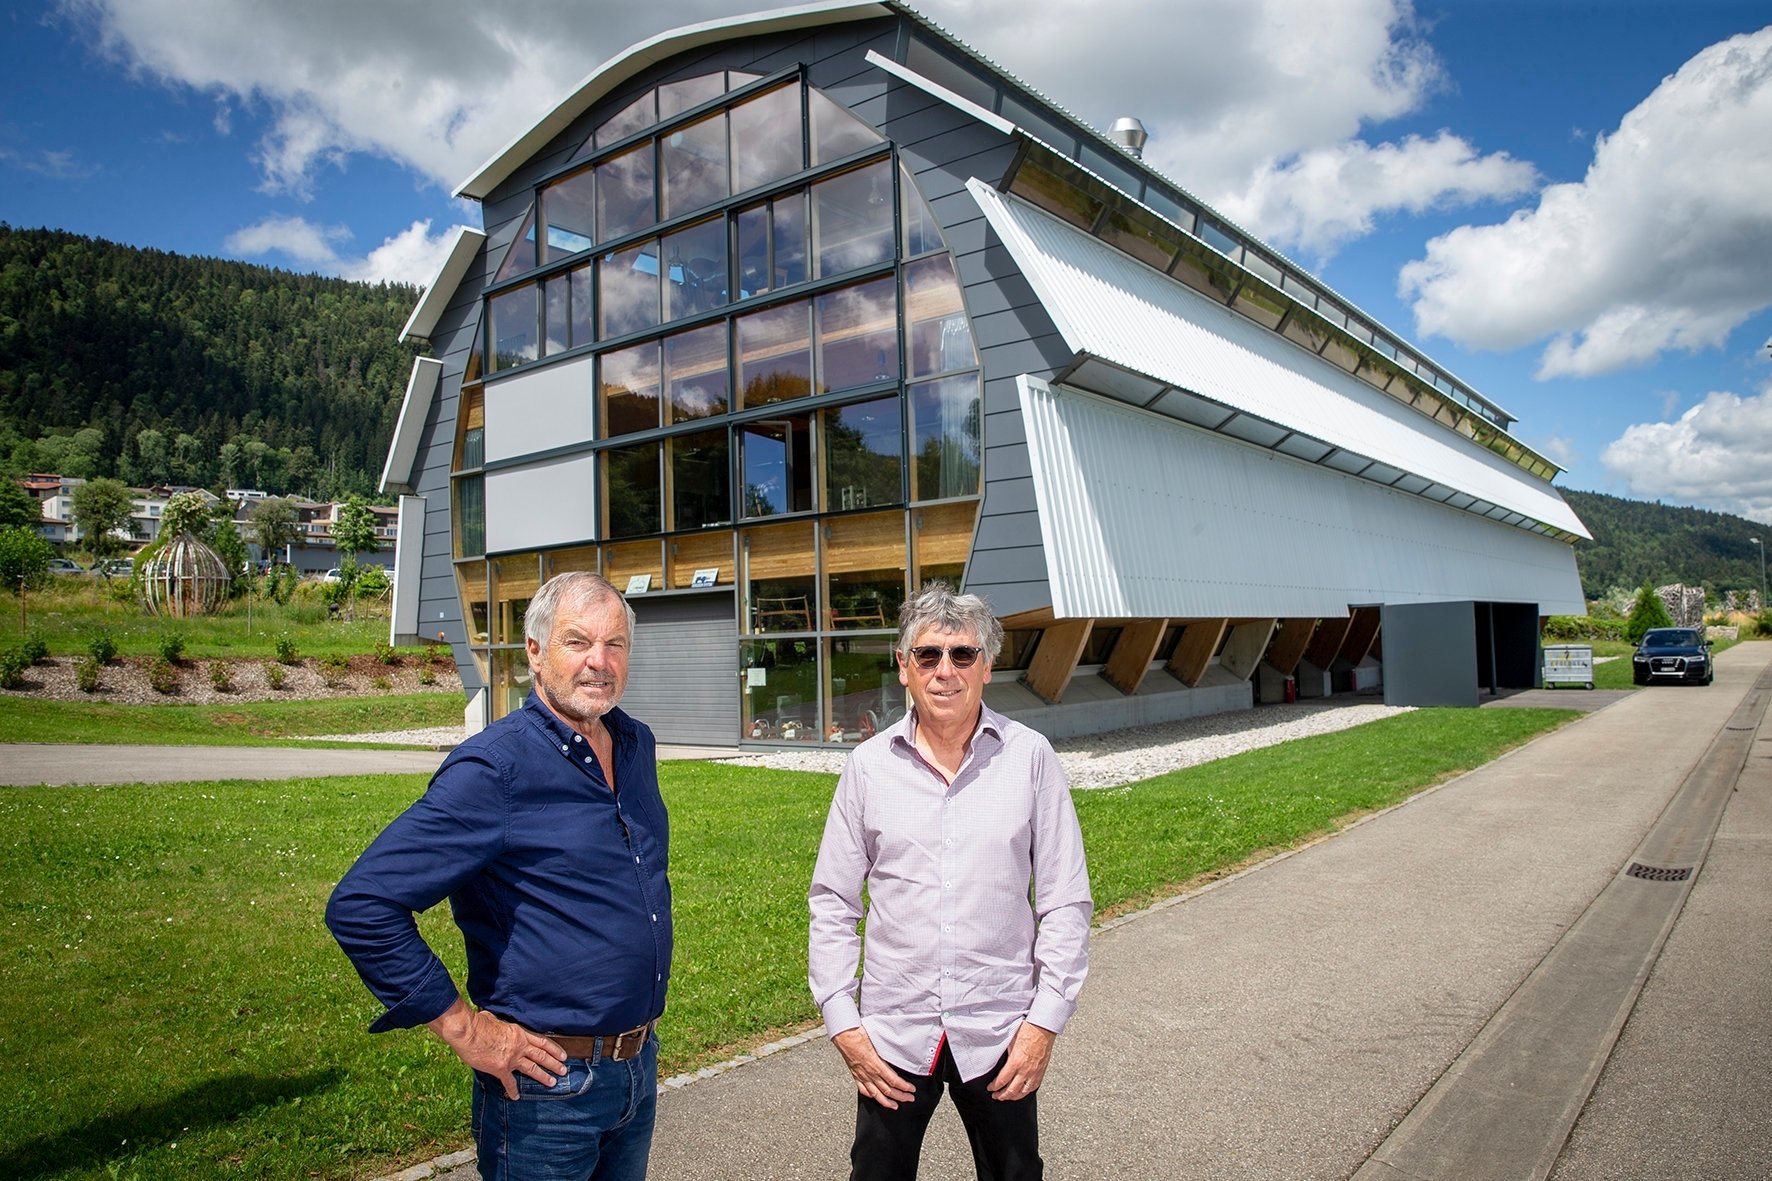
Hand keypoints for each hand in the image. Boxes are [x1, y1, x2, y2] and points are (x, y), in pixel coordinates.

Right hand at [427, 998, 565, 1099]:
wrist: (468, 1032)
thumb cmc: (479, 1022)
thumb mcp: (496, 1019)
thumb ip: (501, 1025)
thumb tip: (495, 1023)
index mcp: (519, 1033)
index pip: (542, 1041)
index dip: (554, 1049)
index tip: (563, 1055)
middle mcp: (519, 1046)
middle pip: (541, 1056)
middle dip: (554, 1064)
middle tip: (563, 1070)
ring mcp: (511, 1058)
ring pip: (532, 1068)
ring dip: (543, 1076)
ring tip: (552, 1082)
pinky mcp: (500, 1068)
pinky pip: (509, 1082)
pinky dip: (513, 1090)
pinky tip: (516, 1097)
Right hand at [832, 1026, 916, 1109]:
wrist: (844, 1036)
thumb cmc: (860, 1036)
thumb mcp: (879, 1042)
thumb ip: (888, 1052)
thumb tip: (899, 1054)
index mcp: (877, 1065)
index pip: (894, 1081)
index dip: (904, 1087)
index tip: (911, 1089)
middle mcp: (870, 1074)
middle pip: (887, 1090)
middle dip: (900, 1097)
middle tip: (909, 1099)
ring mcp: (862, 1076)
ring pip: (876, 1094)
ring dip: (887, 1102)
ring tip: (894, 1106)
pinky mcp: (855, 1075)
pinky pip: (863, 1089)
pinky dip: (870, 1095)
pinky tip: (874, 1097)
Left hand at [987, 1021, 1055, 1101]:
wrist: (1043, 1027)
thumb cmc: (1027, 1030)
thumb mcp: (1010, 1042)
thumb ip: (1005, 1056)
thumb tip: (998, 1063)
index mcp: (1015, 1062)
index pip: (1002, 1081)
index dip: (994, 1087)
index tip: (990, 1088)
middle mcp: (1025, 1070)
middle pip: (1012, 1090)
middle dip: (1002, 1095)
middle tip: (996, 1096)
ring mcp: (1034, 1073)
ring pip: (1023, 1092)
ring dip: (1013, 1097)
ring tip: (1007, 1097)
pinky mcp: (1041, 1072)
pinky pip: (1033, 1087)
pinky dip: (1026, 1092)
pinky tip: (1022, 1092)